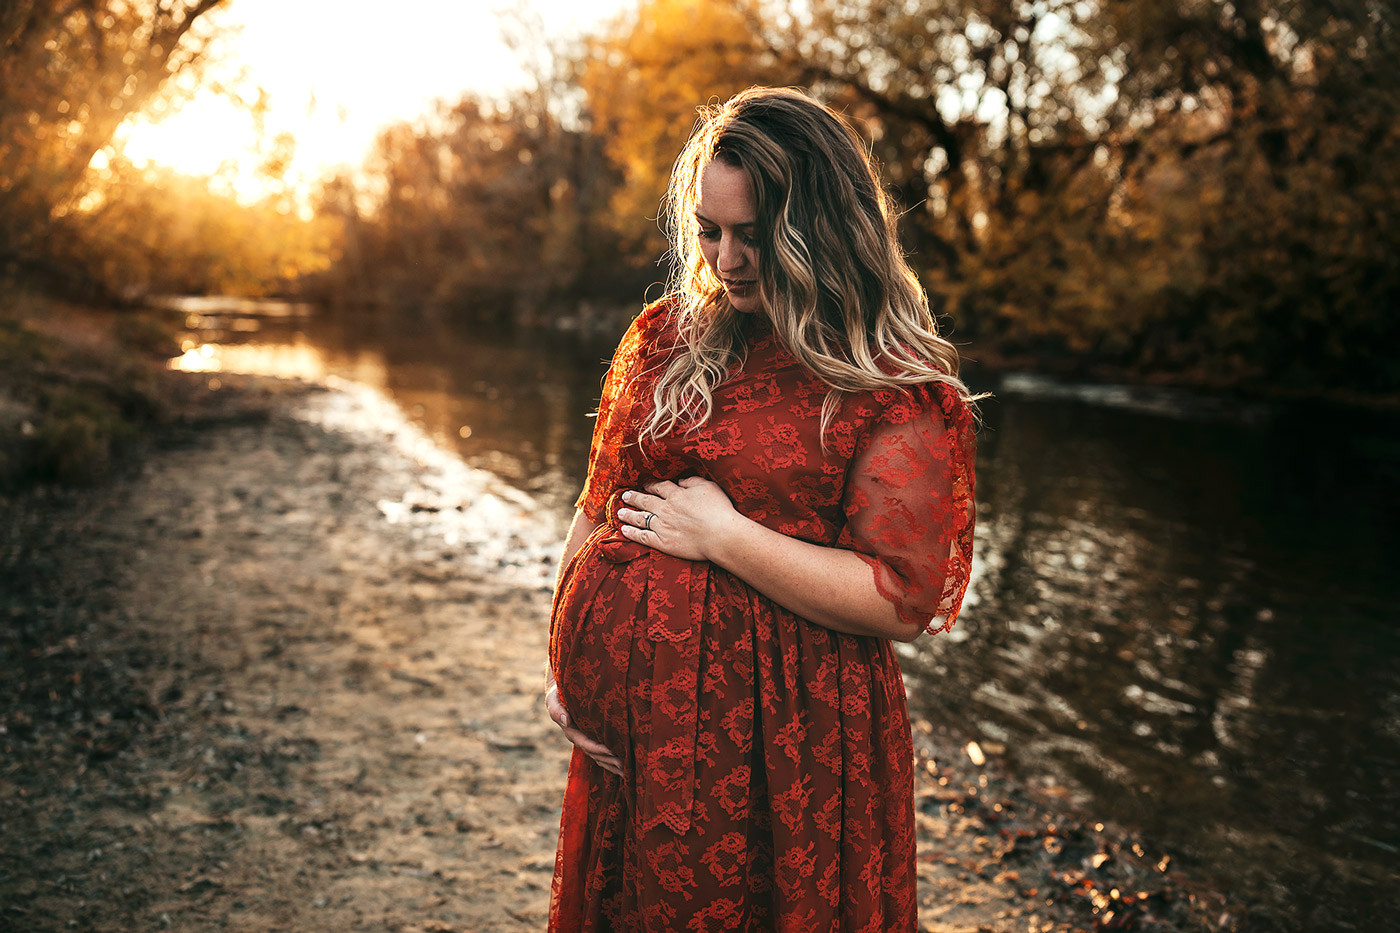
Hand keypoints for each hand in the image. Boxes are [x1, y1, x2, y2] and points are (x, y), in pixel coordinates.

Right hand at [544, 667, 621, 776]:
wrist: (561, 689)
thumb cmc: (558, 692)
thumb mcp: (553, 699)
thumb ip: (556, 710)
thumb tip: (565, 720)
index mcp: (570, 730)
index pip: (585, 743)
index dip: (598, 749)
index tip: (612, 752)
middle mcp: (578, 737)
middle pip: (594, 754)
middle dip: (609, 761)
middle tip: (625, 766)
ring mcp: (585, 738)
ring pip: (598, 756)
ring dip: (612, 764)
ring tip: (627, 771)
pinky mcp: (592, 736)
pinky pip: (601, 752)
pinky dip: (611, 760)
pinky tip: (623, 766)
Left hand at [617, 477, 741, 561]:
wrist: (720, 535)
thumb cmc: (719, 510)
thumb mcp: (708, 487)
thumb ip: (692, 481)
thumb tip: (680, 481)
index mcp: (676, 495)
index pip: (659, 487)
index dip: (650, 485)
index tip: (645, 485)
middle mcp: (665, 509)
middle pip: (645, 501)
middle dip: (634, 497)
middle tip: (625, 495)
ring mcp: (662, 526)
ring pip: (640, 518)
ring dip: (628, 514)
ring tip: (619, 512)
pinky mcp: (662, 543)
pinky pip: (642, 537)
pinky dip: (631, 533)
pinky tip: (624, 530)